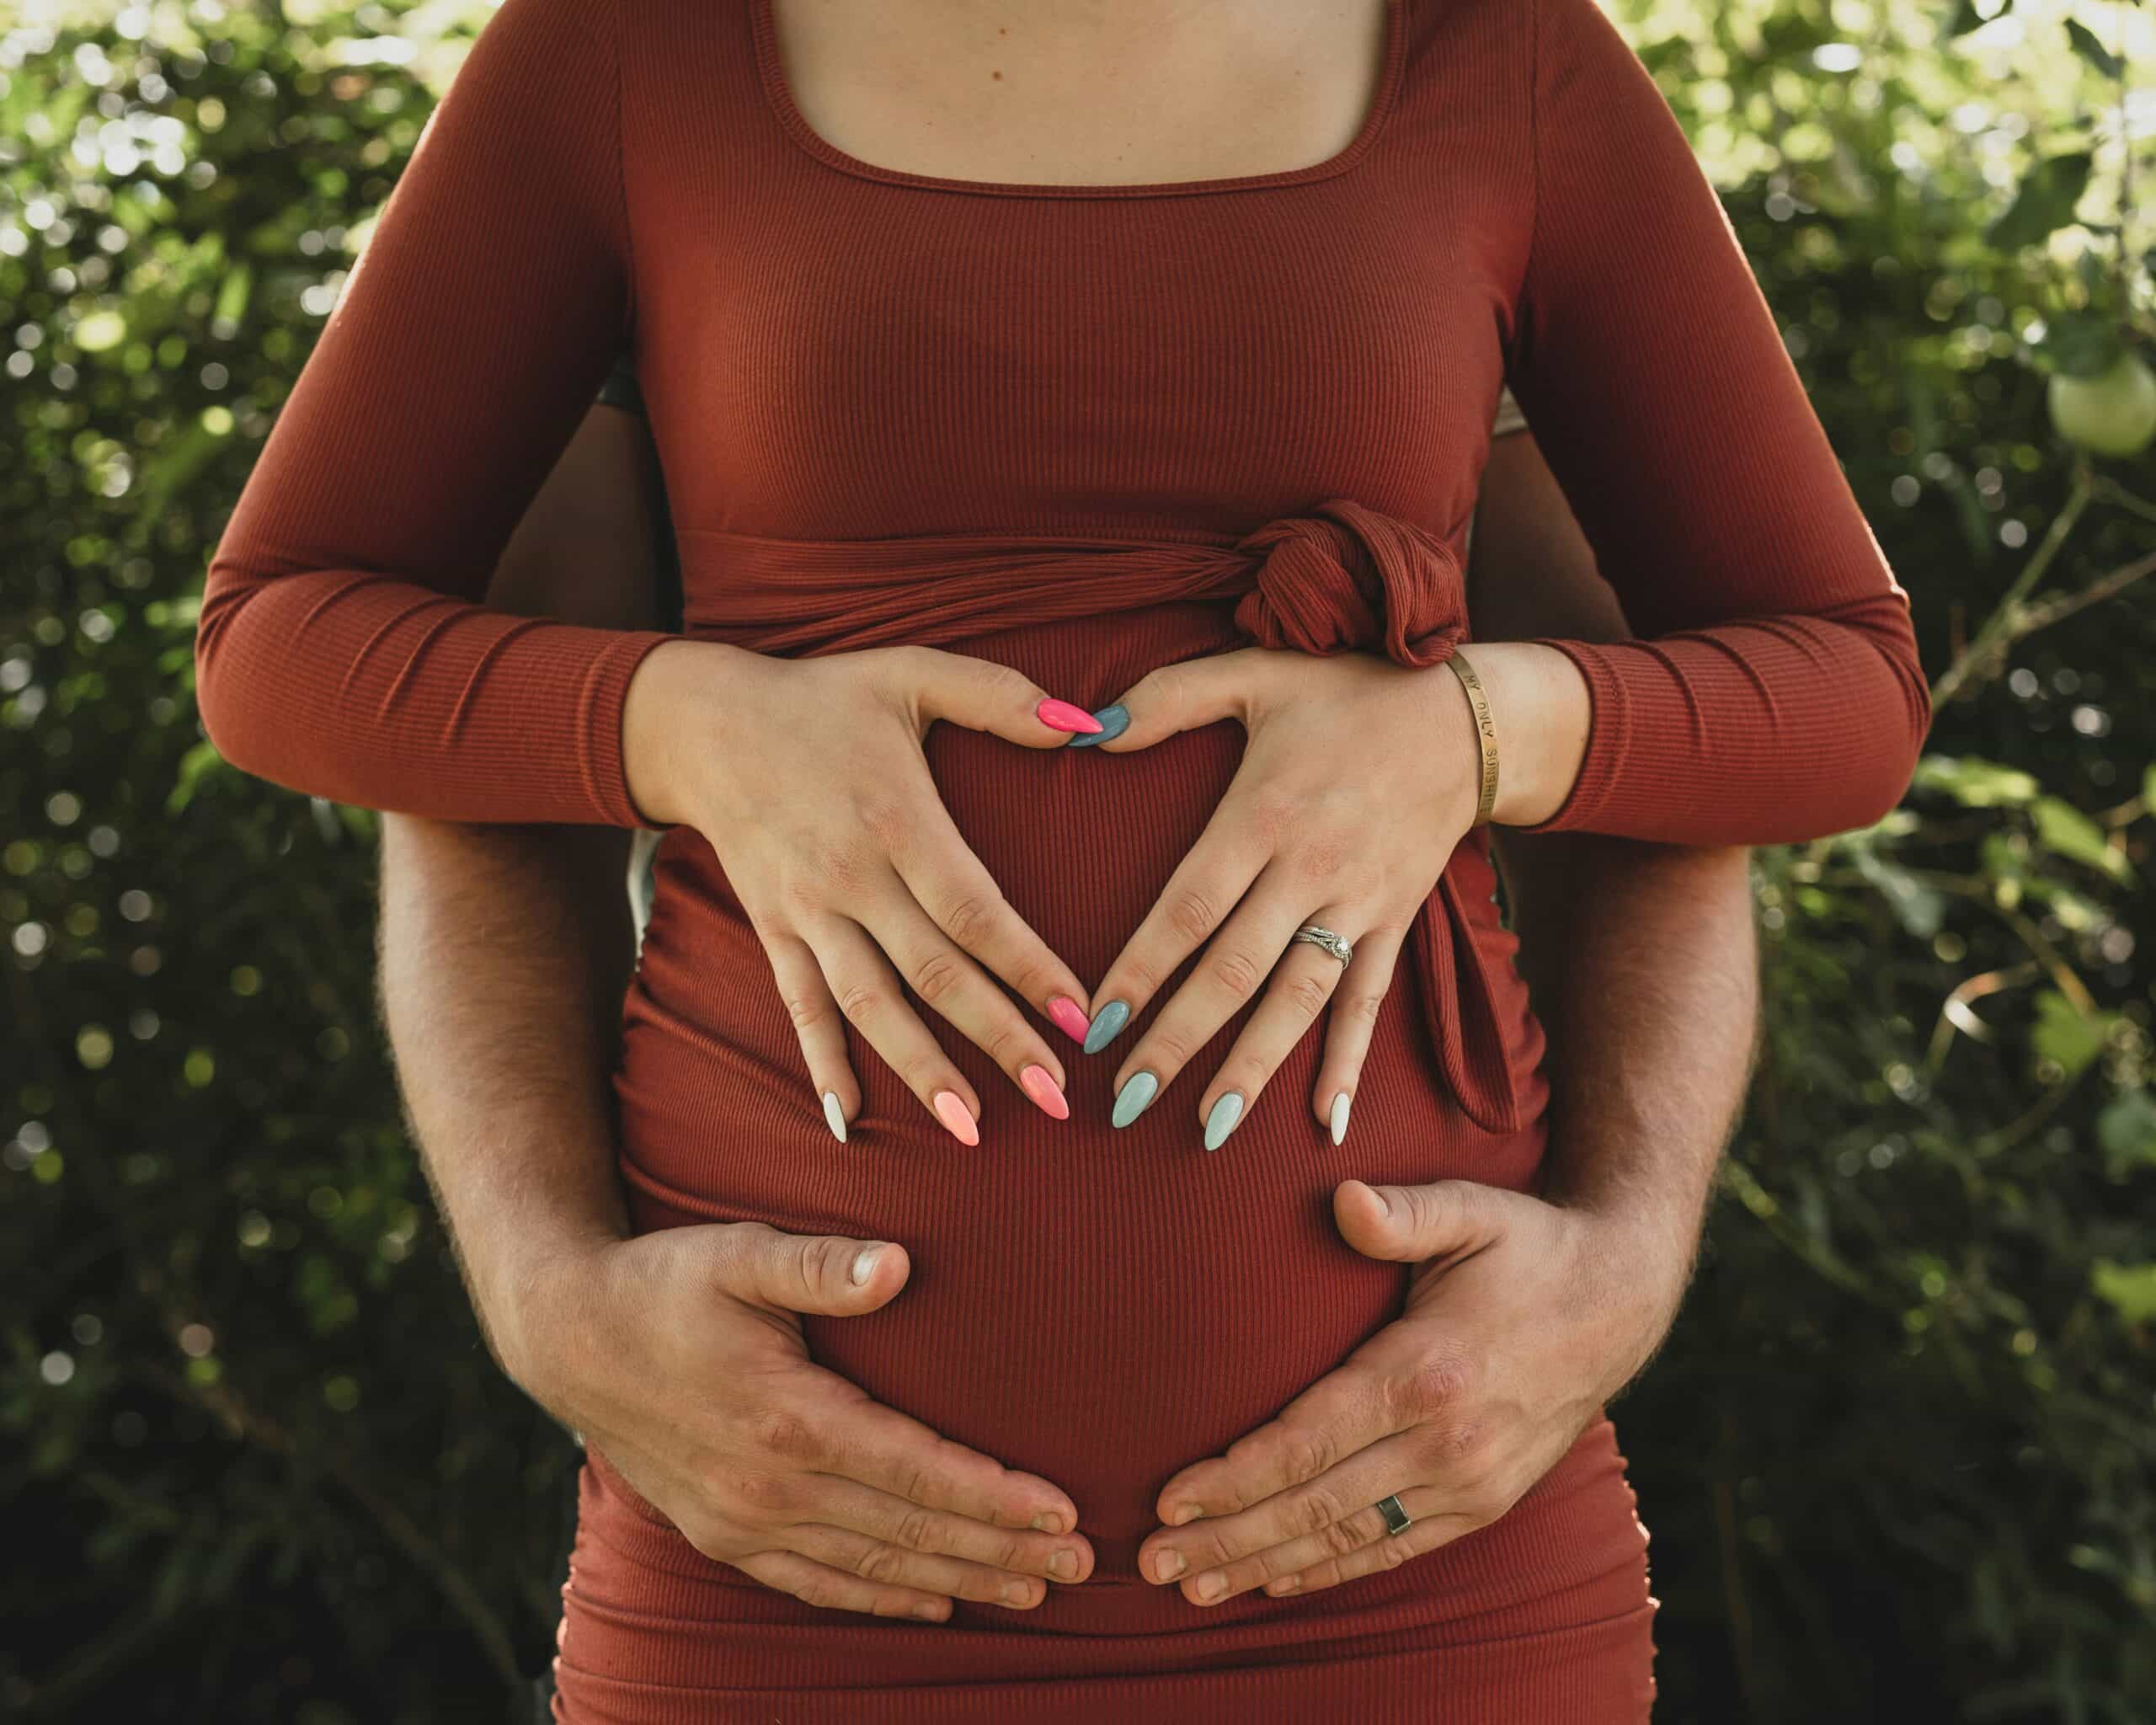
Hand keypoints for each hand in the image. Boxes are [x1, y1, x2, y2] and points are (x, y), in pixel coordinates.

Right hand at [505, 1222, 1095, 1619]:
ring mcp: (743, 1520)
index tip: (1061, 1509)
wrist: (568, 1337)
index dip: (993, 1495)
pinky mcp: (723, 1533)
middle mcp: (768, 1486)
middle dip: (1000, 1549)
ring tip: (1034, 1590)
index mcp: (787, 1417)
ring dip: (957, 1579)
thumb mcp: (738, 1253)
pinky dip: (879, 1597)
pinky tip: (932, 1602)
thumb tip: (899, 1264)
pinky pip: (815, 1581)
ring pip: (871, 1565)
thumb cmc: (664, 1283)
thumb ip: (820, 1263)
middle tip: (1082, 1563)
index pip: (914, 1470)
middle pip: (908, 1529)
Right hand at [620, 639, 1103, 1142]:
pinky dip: (823, 1065)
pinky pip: (800, 1008)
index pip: (974, 909)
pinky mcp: (773, 931)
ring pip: (868, 1005)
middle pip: (932, 973)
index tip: (1082, 1020)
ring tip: (972, 1130)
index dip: (1028, 968)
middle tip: (1055, 1099)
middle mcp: (849, 875)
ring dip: (920, 1071)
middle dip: (996, 1039)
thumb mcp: (913, 672)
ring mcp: (806, 911)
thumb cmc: (825, 697)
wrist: (703, 722)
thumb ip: (1002, 697)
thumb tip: (1093, 724)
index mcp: (896, 817)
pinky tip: (851, 1122)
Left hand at [1077, 647, 1483, 1146]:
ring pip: (1299, 1000)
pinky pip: (1368, 1002)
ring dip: (1254, 1067)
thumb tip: (1088, 729)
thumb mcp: (1255, 673)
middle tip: (1127, 1102)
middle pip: (1235, 970)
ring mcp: (1359, 903)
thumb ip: (1166, 698)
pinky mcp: (1395, 923)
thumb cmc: (1347, 692)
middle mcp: (1310, 869)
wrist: (1467, 717)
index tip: (1096, 1024)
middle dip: (1179, 1041)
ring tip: (1210, 1129)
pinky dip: (1347, 1062)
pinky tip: (1324, 1121)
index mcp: (1263, 815)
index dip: (1141, 970)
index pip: (1188, 908)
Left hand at [1133, 1179, 1680, 1603]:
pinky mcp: (1486, 1501)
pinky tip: (1278, 1579)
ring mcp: (1470, 1481)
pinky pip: (1396, 1547)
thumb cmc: (1529, 1246)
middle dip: (1228, 1538)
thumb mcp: (1471, 1210)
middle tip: (1150, 1562)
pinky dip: (1333, 1569)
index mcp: (1427, 1371)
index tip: (1170, 1498)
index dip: (1236, 1478)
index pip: (1311, 1440)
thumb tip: (1342, 1199)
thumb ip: (1402, 1213)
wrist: (1623, 1299)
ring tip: (1191, 1586)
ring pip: (1349, 1538)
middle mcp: (1447, 1442)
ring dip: (1265, 1565)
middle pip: (1316, 1504)